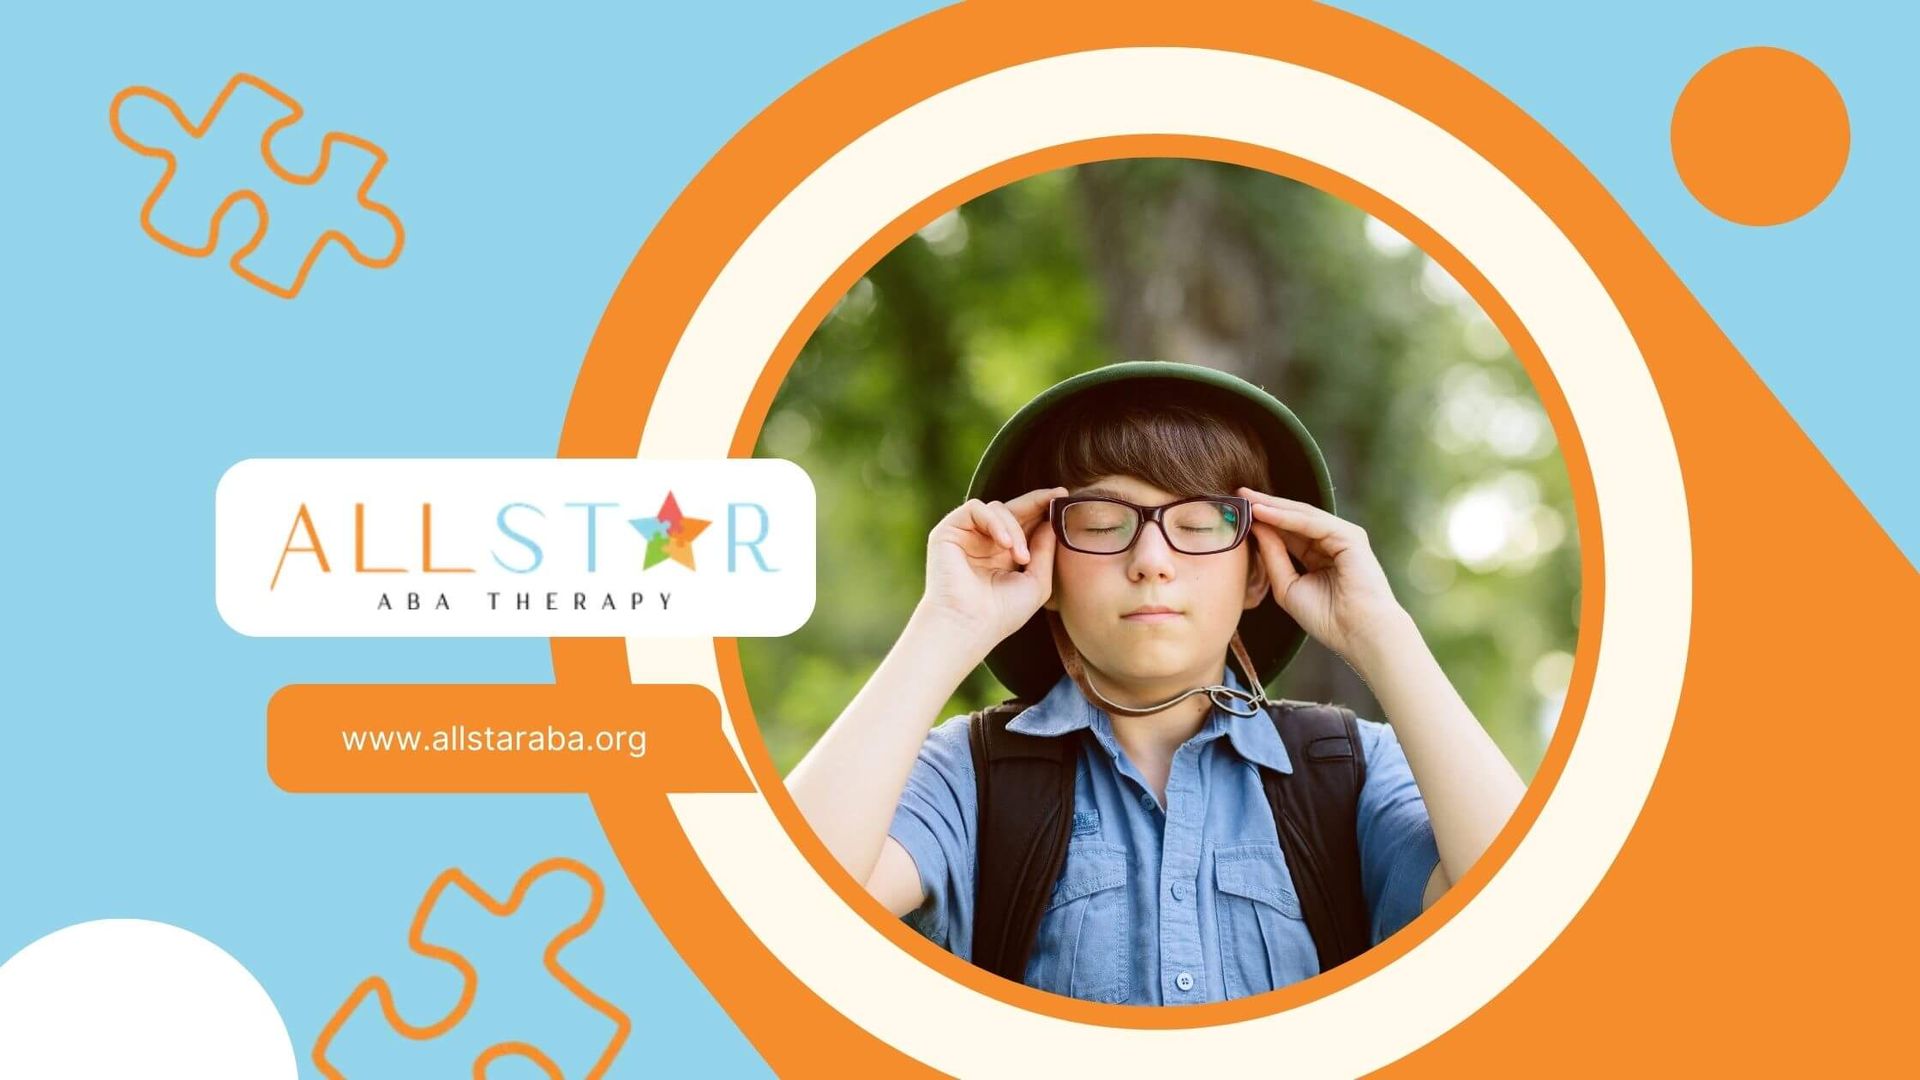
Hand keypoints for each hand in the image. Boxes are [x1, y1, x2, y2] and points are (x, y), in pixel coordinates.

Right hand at [918, 486, 1067, 655]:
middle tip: (1055, 497)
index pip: (1024, 522)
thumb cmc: (1001, 614)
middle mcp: (983, 542)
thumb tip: (1051, 521)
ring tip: (1020, 556)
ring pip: (997, 508)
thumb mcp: (1036, 582)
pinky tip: (1005, 545)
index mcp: (1002, 554)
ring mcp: (965, 536)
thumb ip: (1044, 551)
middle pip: (1011, 508)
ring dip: (1015, 527)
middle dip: (1035, 502)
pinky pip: (975, 509)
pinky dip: (994, 522)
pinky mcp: (948, 531)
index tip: (1062, 498)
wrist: (969, 626)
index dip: (1042, 508)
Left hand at [1238, 487, 1409, 664]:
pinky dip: (1286, 516)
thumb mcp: (1287, 587)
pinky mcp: (1350, 536)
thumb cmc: (1327, 618)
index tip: (1236, 512)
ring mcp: (1342, 537)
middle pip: (1293, 518)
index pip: (1287, 533)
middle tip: (1238, 494)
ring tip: (1246, 498)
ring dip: (1273, 506)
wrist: (1357, 634)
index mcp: (1318, 556)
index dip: (1262, 521)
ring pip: (1302, 516)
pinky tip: (1263, 512)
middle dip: (1265, 505)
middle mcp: (1331, 543)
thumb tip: (1257, 527)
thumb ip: (1273, 557)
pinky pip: (1312, 522)